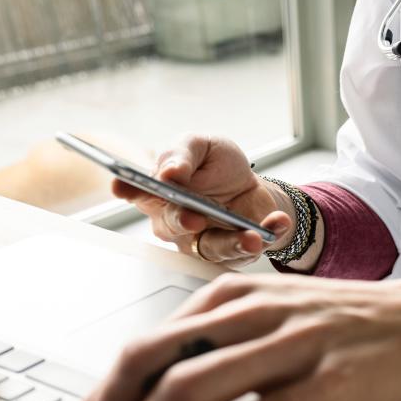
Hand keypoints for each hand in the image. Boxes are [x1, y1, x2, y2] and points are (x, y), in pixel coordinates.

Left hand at [59, 273, 400, 400]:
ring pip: (188, 390)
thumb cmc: (354, 323)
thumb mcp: (279, 314)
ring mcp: (290, 346)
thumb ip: (225, 339)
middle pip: (151, 360)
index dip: (102, 391)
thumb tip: (165, 385)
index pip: (146, 341)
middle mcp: (255, 313)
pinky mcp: (323, 384)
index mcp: (237, 296)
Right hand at [114, 134, 293, 265]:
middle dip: (182, 221)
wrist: (254, 187)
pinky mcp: (230, 253)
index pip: (137, 191)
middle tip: (194, 216)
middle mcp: (174, 220)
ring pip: (210, 248)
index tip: (122, 185)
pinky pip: (245, 251)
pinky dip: (265, 235)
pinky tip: (277, 222)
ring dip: (233, 242)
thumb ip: (183, 155)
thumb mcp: (203, 146)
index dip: (128, 189)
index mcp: (160, 191)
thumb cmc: (219, 166)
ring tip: (251, 235)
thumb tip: (169, 172)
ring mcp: (200, 240)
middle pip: (170, 226)